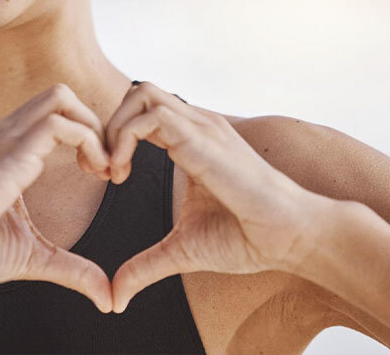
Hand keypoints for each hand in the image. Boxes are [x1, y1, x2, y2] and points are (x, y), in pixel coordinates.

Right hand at [0, 83, 114, 311]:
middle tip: (106, 168)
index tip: (101, 174)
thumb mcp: (32, 257)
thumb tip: (108, 297)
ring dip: (94, 128)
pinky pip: (58, 124)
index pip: (55, 114)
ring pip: (62, 97)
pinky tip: (92, 173)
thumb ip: (72, 269)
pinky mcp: (9, 154)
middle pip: (62, 95)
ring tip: (102, 169)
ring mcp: (5, 139)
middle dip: (96, 124)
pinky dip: (89, 141)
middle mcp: (5, 135)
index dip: (88, 136)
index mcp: (6, 149)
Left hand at [104, 81, 323, 312]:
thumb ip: (145, 266)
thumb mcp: (181, 250)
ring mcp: (201, 127)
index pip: (140, 112)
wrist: (290, 237)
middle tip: (99, 169)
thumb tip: (116, 297)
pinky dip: (124, 139)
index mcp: (191, 139)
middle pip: (137, 92)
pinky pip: (152, 117)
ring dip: (114, 129)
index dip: (112, 137)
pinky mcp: (204, 139)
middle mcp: (196, 125)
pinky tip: (123, 176)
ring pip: (142, 93)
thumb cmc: (246, 238)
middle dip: (106, 125)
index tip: (103, 176)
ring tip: (111, 172)